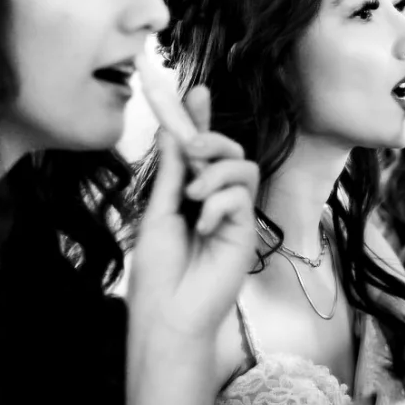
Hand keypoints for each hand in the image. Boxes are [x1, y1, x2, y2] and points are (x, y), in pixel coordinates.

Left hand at [128, 87, 259, 342]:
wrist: (168, 314)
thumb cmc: (157, 272)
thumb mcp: (156, 213)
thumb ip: (169, 173)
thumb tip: (174, 133)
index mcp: (190, 194)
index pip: (199, 150)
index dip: (200, 119)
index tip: (196, 91)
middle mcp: (216, 200)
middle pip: (230, 151)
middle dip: (211, 141)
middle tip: (190, 154)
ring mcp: (234, 215)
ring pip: (244, 168)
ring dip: (215, 173)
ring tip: (193, 197)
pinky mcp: (247, 231)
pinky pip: (242, 196)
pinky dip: (218, 205)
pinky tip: (204, 228)